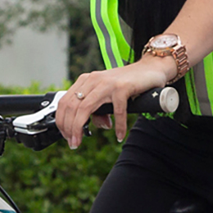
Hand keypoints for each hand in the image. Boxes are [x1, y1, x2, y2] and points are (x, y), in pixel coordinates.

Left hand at [55, 59, 172, 147]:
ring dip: (79, 128)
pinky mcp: (122, 87)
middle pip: (71, 106)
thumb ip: (100, 109)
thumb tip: (100, 125)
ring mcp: (107, 83)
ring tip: (81, 142)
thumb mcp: (107, 95)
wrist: (150, 68)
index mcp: (86, 81)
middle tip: (72, 143)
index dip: (61, 121)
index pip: (64, 102)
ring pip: (85, 108)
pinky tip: (119, 136)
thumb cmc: (128, 83)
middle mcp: (93, 80)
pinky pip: (117, 111)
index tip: (66, 136)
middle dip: (68, 128)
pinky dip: (118, 126)